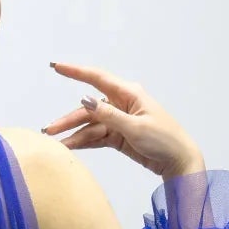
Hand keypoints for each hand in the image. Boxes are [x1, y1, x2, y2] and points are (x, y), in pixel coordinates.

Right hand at [42, 61, 205, 179]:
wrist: (178, 161)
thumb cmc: (164, 140)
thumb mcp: (136, 128)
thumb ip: (109, 115)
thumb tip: (86, 100)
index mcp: (129, 94)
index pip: (97, 78)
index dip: (76, 72)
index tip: (57, 67)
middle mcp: (122, 104)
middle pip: (89, 109)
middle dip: (69, 119)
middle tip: (49, 131)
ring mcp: (120, 121)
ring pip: (91, 125)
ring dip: (74, 134)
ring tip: (56, 144)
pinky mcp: (119, 137)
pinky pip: (97, 137)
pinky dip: (84, 142)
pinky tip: (70, 147)